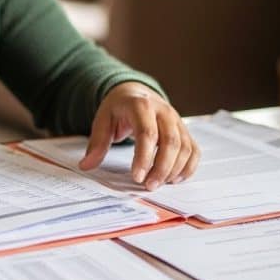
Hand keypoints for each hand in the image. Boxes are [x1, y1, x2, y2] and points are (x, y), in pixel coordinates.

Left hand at [78, 82, 198, 189]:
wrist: (136, 92)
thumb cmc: (119, 107)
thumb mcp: (103, 119)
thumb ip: (97, 143)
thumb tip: (86, 165)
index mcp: (141, 105)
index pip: (147, 133)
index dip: (144, 157)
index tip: (137, 177)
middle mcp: (164, 111)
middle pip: (171, 142)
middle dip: (161, 168)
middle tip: (148, 186)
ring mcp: (177, 120)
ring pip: (185, 147)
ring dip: (174, 170)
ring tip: (158, 184)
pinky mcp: (184, 130)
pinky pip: (194, 150)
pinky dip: (188, 167)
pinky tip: (174, 179)